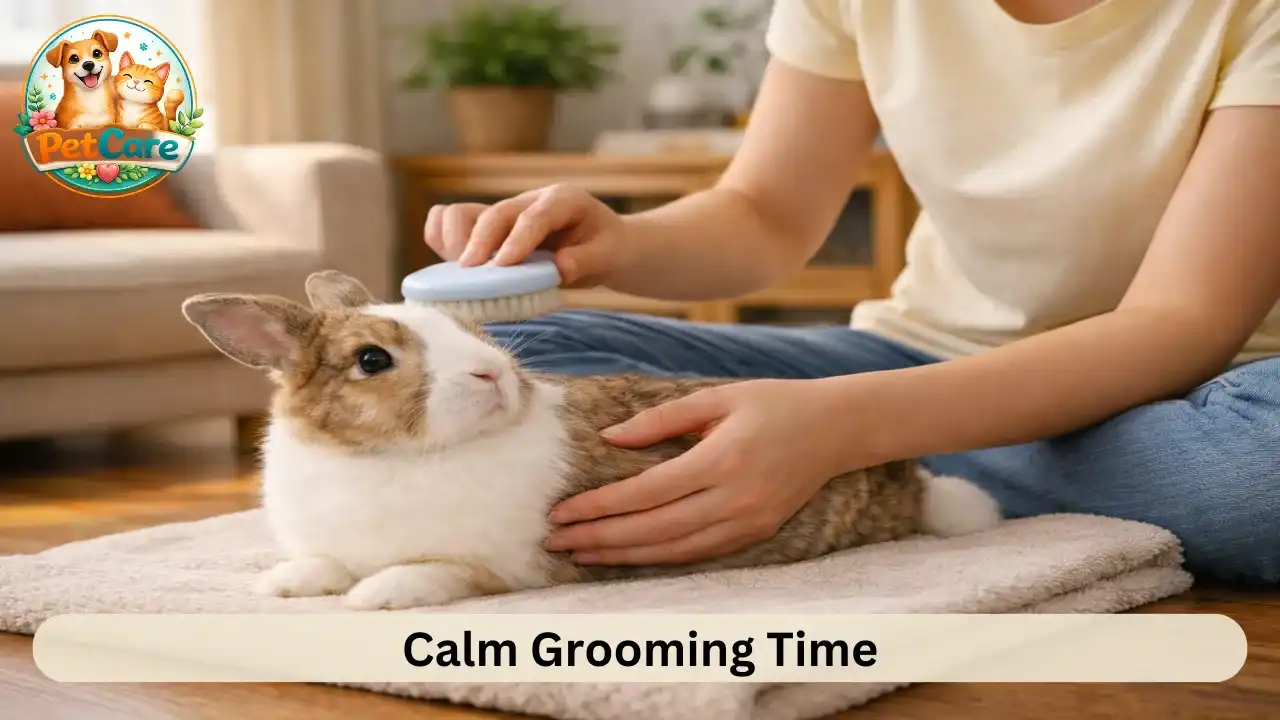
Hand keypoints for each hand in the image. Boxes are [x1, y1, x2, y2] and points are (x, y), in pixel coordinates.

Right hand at [423, 184, 626, 287]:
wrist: (604, 243)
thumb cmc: (606, 247)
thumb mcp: (609, 255)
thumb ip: (585, 261)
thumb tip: (558, 269)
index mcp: (563, 200)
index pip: (534, 216)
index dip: (516, 240)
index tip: (501, 266)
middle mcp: (529, 201)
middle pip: (495, 213)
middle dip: (480, 241)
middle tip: (470, 272)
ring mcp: (506, 214)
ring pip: (465, 213)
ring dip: (456, 240)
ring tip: (460, 271)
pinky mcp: (490, 230)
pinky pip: (453, 223)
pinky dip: (443, 239)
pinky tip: (450, 267)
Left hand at [544, 377, 871, 565]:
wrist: (836, 429)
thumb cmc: (774, 403)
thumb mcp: (717, 396)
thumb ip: (660, 419)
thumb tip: (609, 438)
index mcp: (720, 459)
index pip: (645, 493)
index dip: (599, 506)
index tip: (562, 512)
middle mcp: (734, 498)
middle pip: (652, 530)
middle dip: (599, 537)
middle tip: (556, 541)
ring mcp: (747, 522)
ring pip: (672, 550)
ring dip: (622, 555)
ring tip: (581, 554)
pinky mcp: (756, 534)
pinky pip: (698, 554)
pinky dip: (659, 558)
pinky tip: (628, 556)